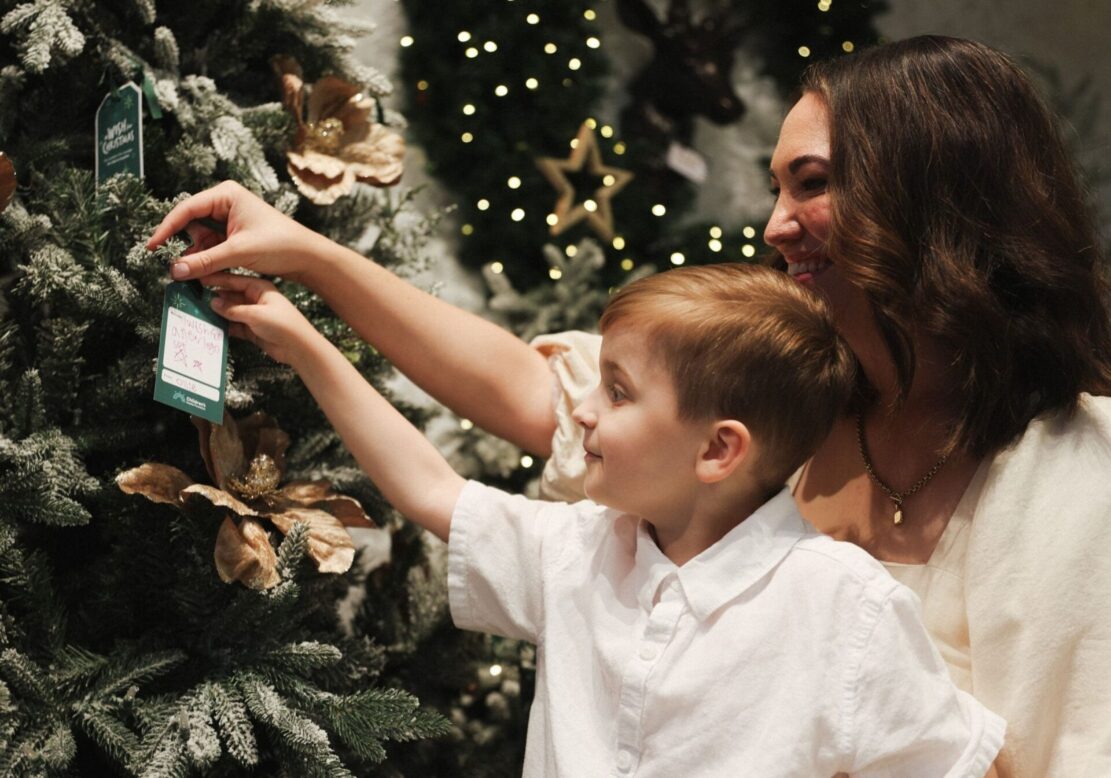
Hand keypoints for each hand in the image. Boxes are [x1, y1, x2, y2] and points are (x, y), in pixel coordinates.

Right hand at [147, 181, 323, 281]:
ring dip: (196, 255)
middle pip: (191, 223)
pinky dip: (207, 259)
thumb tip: (174, 271)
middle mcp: (226, 202)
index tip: (152, 247)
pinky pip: (213, 246)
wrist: (308, 257)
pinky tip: (204, 273)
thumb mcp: (238, 253)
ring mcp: (230, 219)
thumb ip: (205, 261)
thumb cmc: (280, 245)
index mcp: (226, 195)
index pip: (187, 209)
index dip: (167, 228)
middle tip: (171, 265)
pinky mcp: (235, 235)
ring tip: (191, 273)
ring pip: (201, 237)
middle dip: (183, 244)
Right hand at [203, 273, 319, 365]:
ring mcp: (254, 315)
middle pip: (229, 296)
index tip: (198, 279)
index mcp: (260, 288)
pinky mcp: (253, 330)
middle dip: (213, 297)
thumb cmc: (284, 325)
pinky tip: (211, 327)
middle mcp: (256, 300)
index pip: (232, 280)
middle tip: (193, 297)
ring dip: (217, 313)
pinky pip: (234, 326)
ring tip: (198, 312)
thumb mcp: (255, 314)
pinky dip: (224, 327)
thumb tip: (213, 303)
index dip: (215, 279)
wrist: (299, 348)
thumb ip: (232, 309)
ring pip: (230, 312)